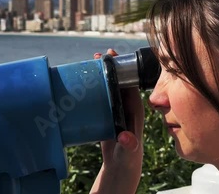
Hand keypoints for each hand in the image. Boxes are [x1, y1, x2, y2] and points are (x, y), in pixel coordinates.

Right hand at [90, 49, 143, 193]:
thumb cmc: (127, 156)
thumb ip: (129, 144)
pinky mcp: (106, 113)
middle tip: (99, 55)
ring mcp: (116, 108)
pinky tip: (84, 80)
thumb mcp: (128, 150)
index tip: (113, 57)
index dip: (123, 69)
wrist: (121, 164)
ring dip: (101, 74)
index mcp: (134, 108)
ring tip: (90, 62)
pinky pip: (101, 95)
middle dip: (111, 67)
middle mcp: (126, 105)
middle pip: (119, 80)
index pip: (130, 83)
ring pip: (109, 86)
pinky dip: (94, 86)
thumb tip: (125, 138)